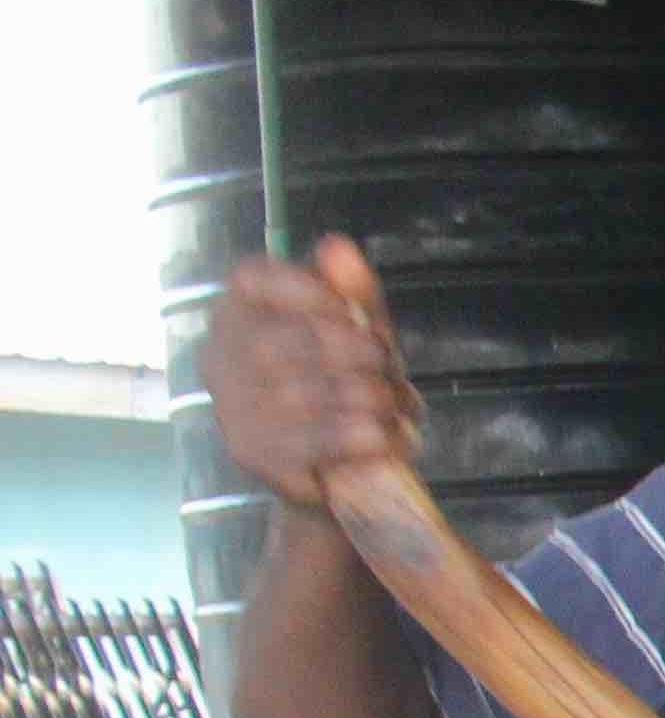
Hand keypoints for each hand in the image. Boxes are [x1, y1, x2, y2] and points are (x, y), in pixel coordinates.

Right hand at [205, 238, 421, 509]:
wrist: (341, 472)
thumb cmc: (347, 388)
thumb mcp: (360, 334)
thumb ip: (352, 292)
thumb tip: (338, 245)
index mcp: (237, 312)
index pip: (252, 280)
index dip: (309, 292)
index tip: (356, 314)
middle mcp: (219, 356)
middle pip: (285, 339)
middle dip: (353, 354)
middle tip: (388, 371)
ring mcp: (230, 407)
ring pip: (299, 393)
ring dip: (364, 400)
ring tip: (391, 407)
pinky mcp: (250, 453)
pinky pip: (308, 440)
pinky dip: (356, 437)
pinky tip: (381, 436)